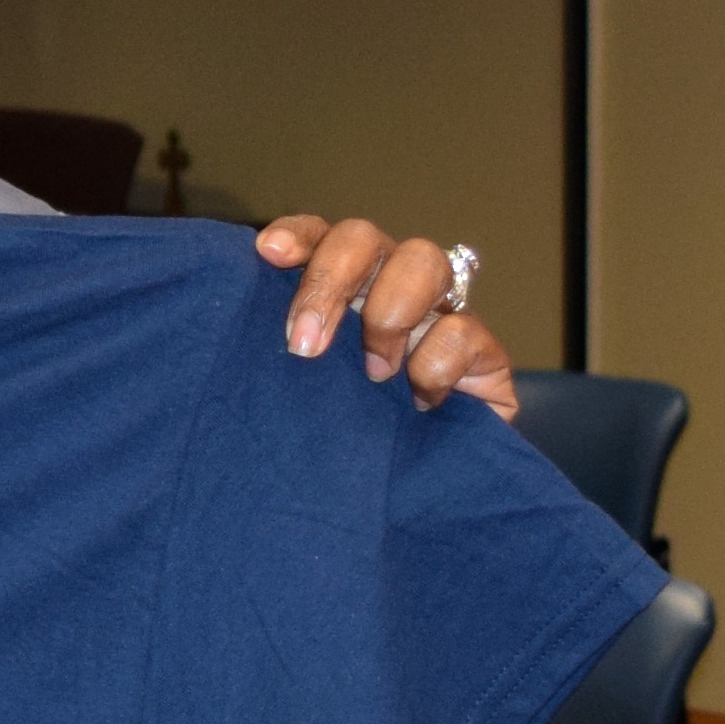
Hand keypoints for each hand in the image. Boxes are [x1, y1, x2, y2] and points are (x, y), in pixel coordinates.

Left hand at [251, 216, 514, 418]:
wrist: (419, 488)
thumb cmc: (349, 434)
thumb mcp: (307, 392)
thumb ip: (289, 352)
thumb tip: (240, 334)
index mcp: (341, 286)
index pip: (318, 236)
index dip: (297, 235)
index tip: (269, 253)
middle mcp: (388, 285)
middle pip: (364, 237)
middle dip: (330, 281)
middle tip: (305, 345)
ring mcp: (440, 313)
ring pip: (424, 260)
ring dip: (388, 313)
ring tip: (373, 372)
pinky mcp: (484, 352)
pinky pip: (464, 330)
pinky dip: (434, 365)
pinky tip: (418, 400)